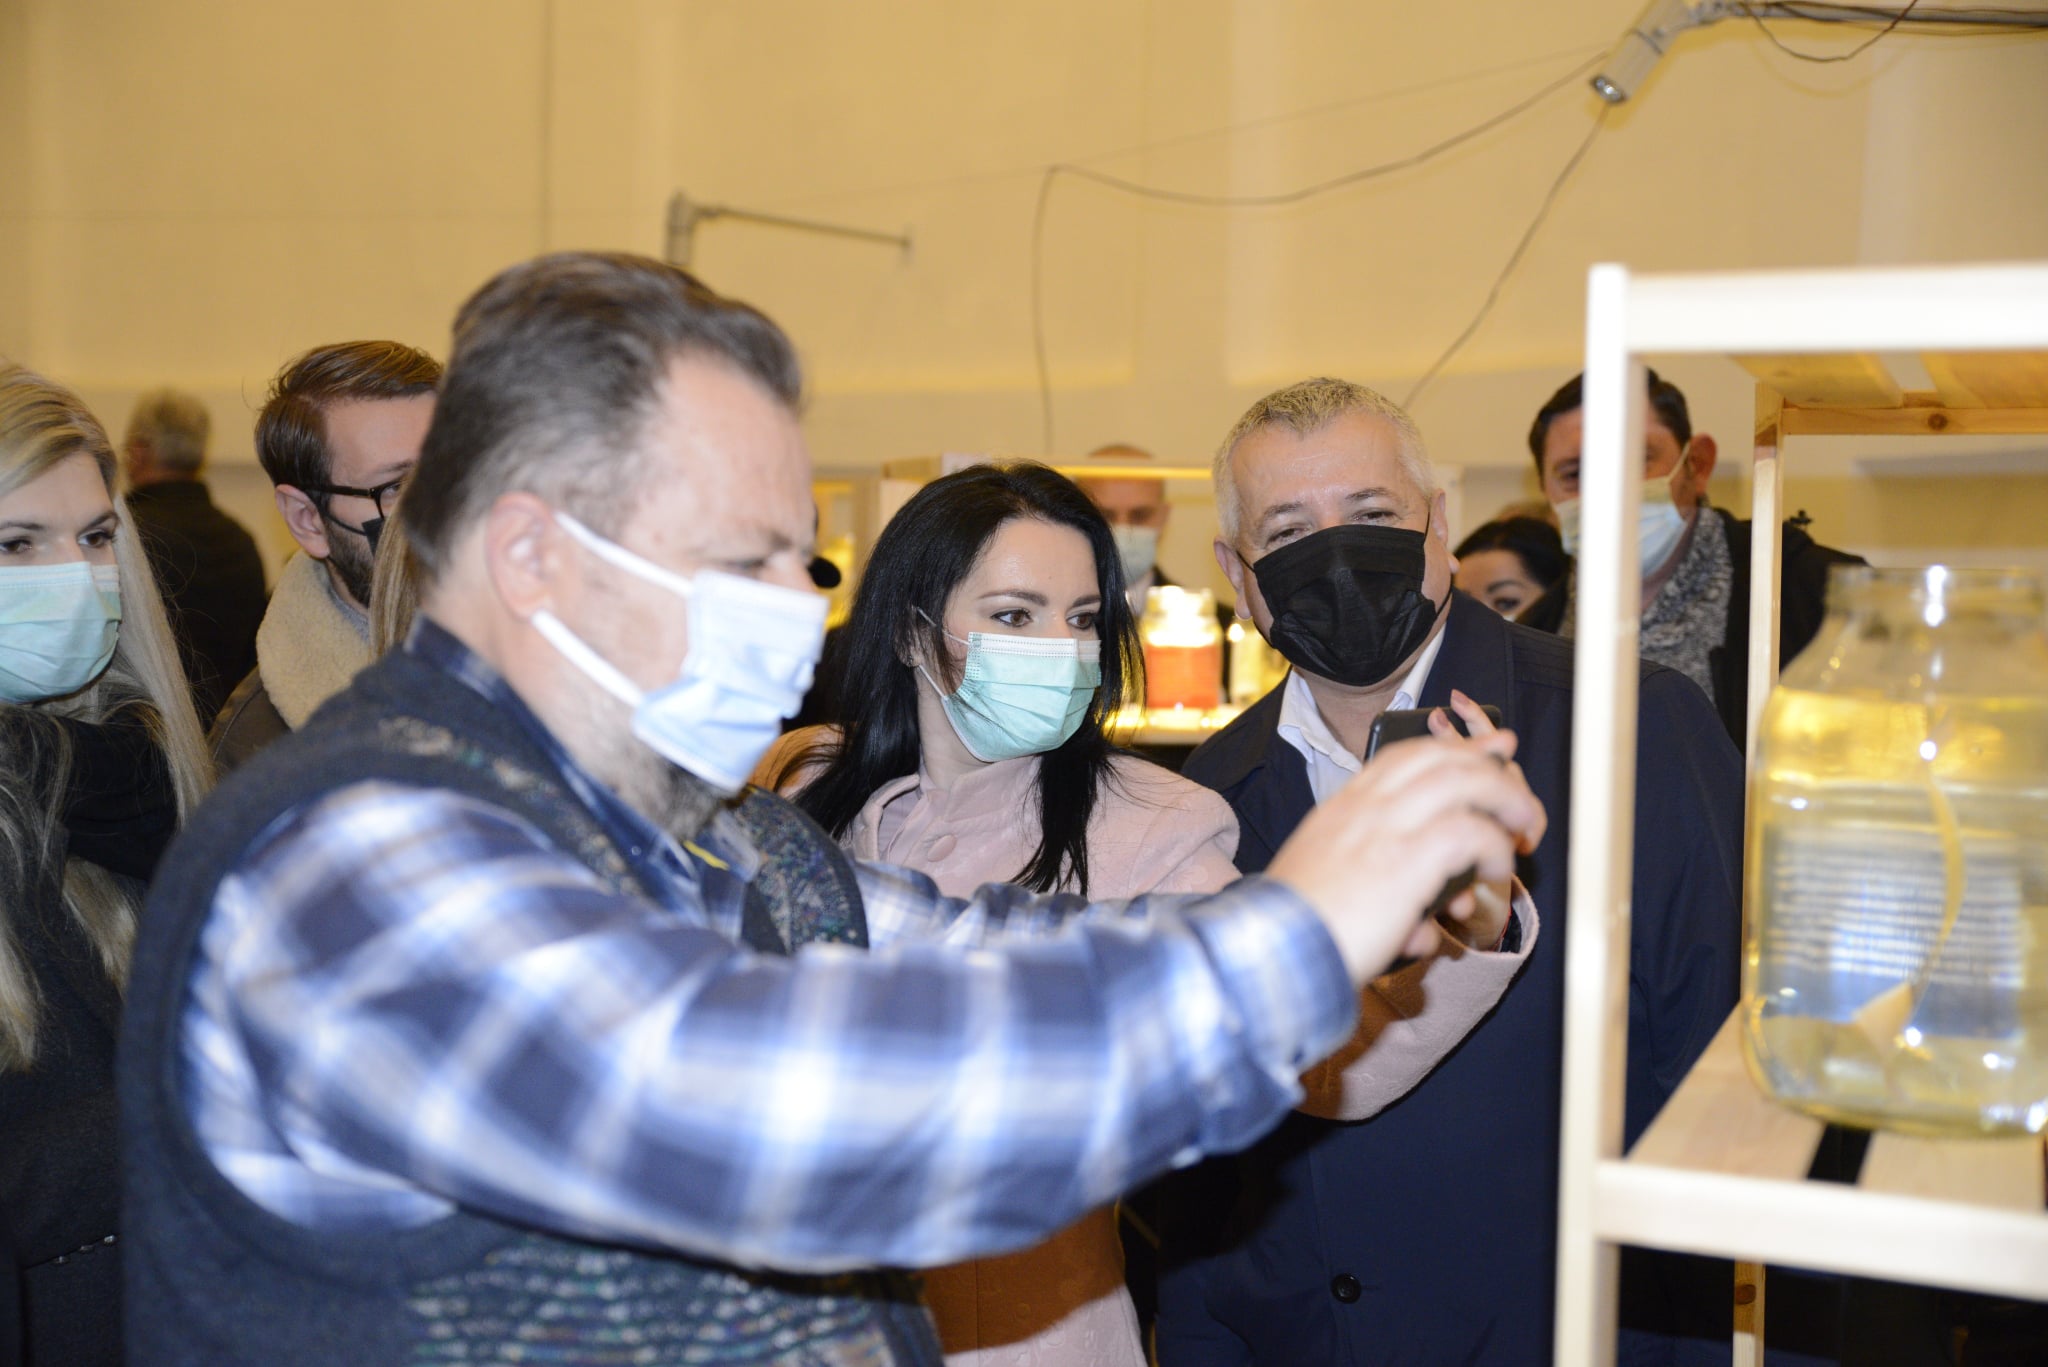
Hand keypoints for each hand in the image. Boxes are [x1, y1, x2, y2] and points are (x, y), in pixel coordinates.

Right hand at [1266, 722, 1544, 984]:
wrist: (1275, 949)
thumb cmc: (1300, 930)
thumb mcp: (1332, 892)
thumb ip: (1384, 900)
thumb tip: (1424, 930)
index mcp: (1341, 809)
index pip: (1401, 757)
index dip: (1449, 749)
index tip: (1483, 750)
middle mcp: (1363, 807)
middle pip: (1438, 758)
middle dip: (1486, 763)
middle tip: (1516, 775)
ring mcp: (1383, 828)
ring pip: (1462, 782)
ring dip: (1503, 798)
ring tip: (1523, 825)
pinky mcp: (1405, 859)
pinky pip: (1470, 833)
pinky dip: (1494, 848)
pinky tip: (1497, 872)